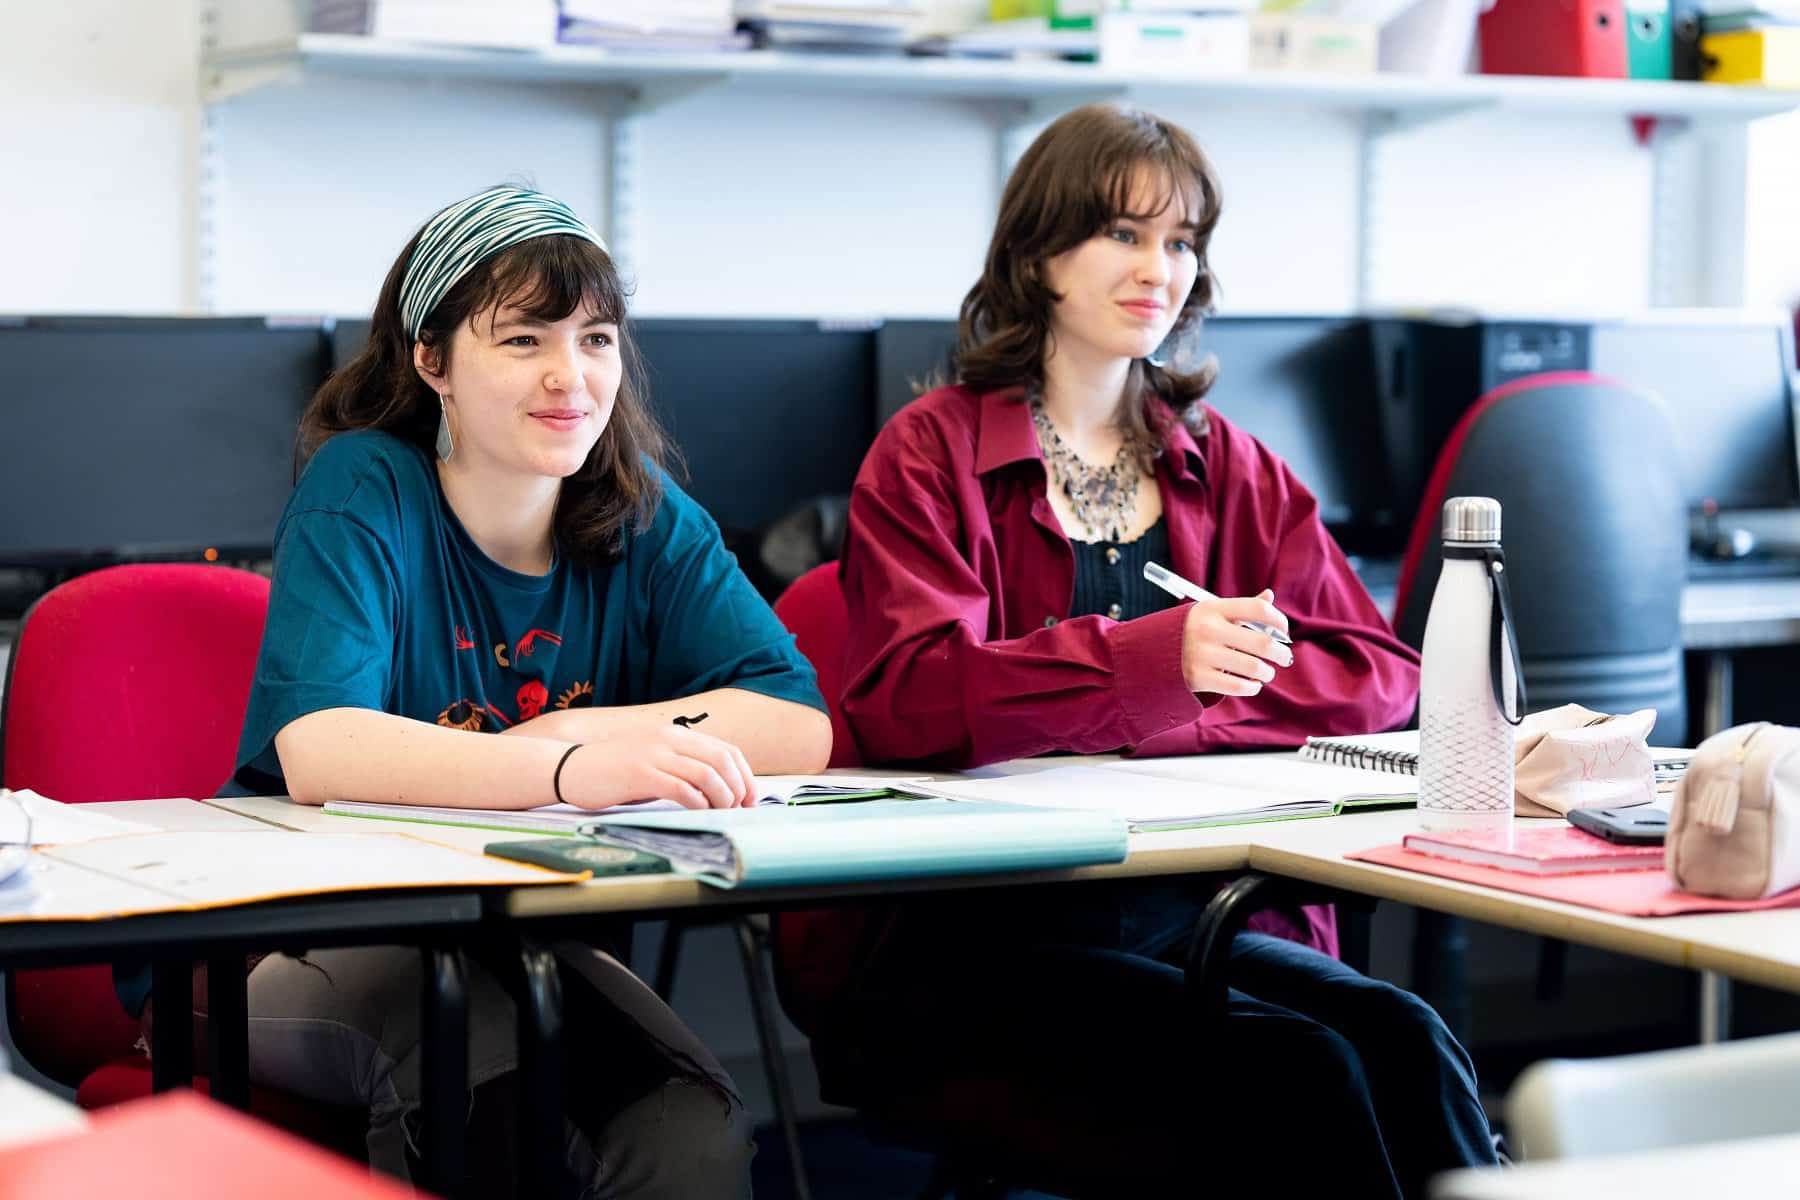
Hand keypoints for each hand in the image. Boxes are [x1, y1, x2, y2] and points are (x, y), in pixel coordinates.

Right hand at [558, 724, 757, 810]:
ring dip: (722, 797)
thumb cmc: (613, 770)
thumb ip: (680, 767)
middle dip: (739, 787)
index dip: (744, 774)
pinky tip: (700, 811)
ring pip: (706, 774)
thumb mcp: (653, 760)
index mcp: (675, 735)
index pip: (725, 750)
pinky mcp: (640, 774)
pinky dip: (697, 802)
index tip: (750, 796)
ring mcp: (654, 755)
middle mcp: (669, 740)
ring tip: (723, 812)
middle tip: (740, 808)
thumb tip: (715, 789)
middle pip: (722, 761)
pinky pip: (681, 788)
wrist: (571, 766)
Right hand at [1180, 589, 1293, 696]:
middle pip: (1262, 642)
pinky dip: (1252, 687)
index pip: (1257, 609)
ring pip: (1253, 667)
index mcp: (1212, 608)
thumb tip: (1269, 597)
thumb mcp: (1211, 613)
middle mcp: (1207, 629)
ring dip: (1267, 672)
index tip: (1283, 630)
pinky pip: (1238, 685)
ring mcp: (1201, 654)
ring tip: (1266, 672)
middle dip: (1281, 652)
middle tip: (1284, 657)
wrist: (1152, 653)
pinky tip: (1253, 684)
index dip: (1278, 620)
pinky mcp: (1197, 677)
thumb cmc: (1191, 631)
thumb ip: (1241, 608)